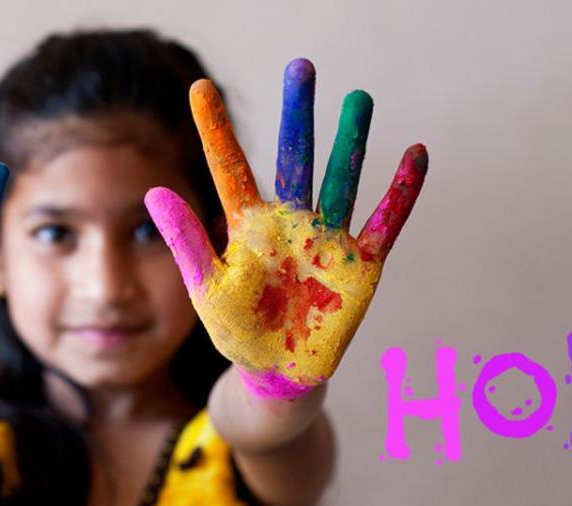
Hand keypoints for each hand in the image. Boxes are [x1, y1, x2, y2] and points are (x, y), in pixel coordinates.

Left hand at [145, 58, 427, 399]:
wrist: (278, 372)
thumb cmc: (237, 331)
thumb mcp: (208, 286)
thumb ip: (187, 241)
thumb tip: (154, 191)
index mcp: (249, 226)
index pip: (231, 168)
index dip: (216, 130)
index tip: (200, 88)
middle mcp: (290, 222)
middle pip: (295, 157)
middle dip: (297, 114)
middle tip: (300, 67)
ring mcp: (327, 239)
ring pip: (341, 179)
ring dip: (350, 141)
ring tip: (358, 99)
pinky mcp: (361, 264)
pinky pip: (386, 221)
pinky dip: (402, 191)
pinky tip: (416, 153)